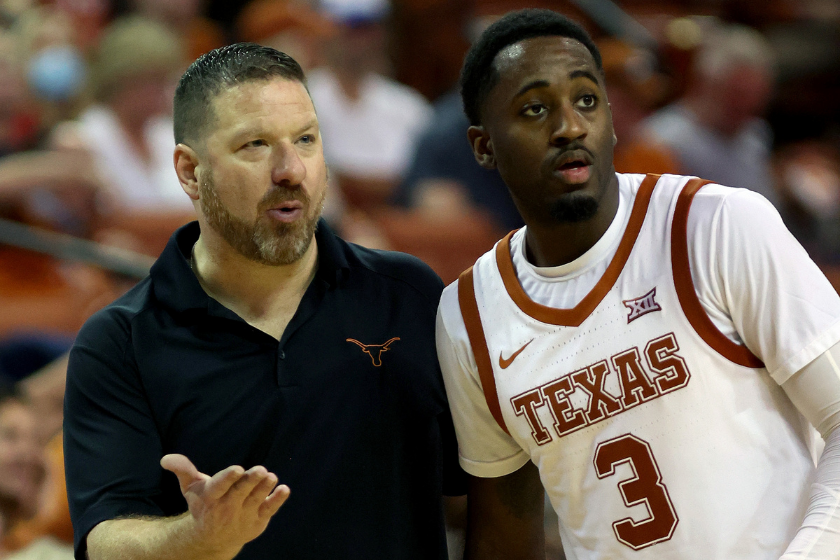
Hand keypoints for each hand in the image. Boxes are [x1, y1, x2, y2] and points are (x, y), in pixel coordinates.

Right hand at [160, 454, 289, 555]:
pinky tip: (284, 489)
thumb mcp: (191, 488)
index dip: (228, 478)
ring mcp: (244, 515)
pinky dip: (277, 500)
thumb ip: (183, 470)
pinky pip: (269, 510)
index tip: (237, 469)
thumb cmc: (203, 504)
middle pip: (240, 492)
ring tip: (271, 477)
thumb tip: (165, 459)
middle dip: (250, 481)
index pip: (219, 486)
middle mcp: (227, 507)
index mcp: (211, 497)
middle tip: (261, 470)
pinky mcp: (258, 520)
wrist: (212, 537)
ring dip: (264, 488)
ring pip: (256, 500)